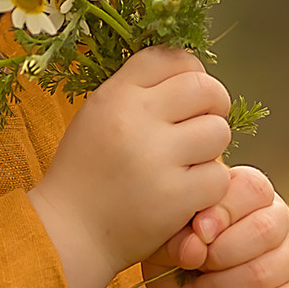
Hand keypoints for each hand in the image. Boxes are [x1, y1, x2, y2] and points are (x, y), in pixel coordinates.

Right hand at [29, 46, 232, 287]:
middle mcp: (136, 118)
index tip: (188, 93)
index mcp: (116, 94)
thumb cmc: (86, 171)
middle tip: (202, 124)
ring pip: (218, 131)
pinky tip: (188, 192)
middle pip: (205, 88)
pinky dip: (209, 185)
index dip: (190, 71)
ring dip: (212, 148)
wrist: (69, 231)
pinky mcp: (176, 196)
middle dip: (213, 104)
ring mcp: (158, 158)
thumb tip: (188, 71)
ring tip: (190, 161)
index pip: (171, 57)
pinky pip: (219, 176)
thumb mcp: (97, 114)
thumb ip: (136, 90)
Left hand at [150, 165, 288, 287]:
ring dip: (219, 287)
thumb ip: (176, 237)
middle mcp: (279, 219)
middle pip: (264, 229)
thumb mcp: (168, 241)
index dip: (223, 211)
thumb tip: (194, 248)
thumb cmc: (182, 257)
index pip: (252, 188)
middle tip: (192, 266)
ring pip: (264, 272)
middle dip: (219, 254)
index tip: (197, 232)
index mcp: (249, 193)